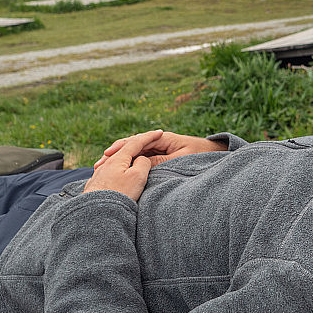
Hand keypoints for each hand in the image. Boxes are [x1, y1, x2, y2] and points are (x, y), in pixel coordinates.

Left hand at [84, 130, 162, 200]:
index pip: (137, 142)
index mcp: (118, 158)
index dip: (149, 136)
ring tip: (134, 153)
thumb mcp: (138, 177)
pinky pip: (110, 169)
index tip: (160, 132)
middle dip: (138, 143)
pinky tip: (118, 171)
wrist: (96, 213)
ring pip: (116, 159)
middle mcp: (107, 163)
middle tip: (149, 138)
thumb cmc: (119, 194)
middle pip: (124, 148)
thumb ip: (143, 163)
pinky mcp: (96, 185)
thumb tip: (141, 159)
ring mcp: (100, 174)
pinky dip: (120, 166)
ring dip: (127, 154)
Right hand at [94, 131, 227, 168]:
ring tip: (101, 169)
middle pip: (132, 146)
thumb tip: (142, 164)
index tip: (108, 154)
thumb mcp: (181, 159)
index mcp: (164, 138)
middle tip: (98, 164)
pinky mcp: (158, 159)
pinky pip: (139, 160)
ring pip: (133, 154)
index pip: (138, 140)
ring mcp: (157, 150)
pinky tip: (115, 174)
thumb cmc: (201, 155)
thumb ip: (162, 161)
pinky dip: (127, 165)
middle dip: (114, 154)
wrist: (214, 155)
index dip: (122, 147)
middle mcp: (158, 143)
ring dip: (118, 160)